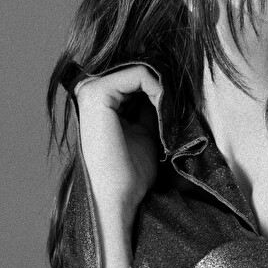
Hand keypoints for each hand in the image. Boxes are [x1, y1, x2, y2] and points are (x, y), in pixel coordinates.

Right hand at [75, 65, 161, 225]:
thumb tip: (168, 82)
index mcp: (99, 99)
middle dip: (164, 88)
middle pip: (139, 71)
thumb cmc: (132, 171)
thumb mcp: (147, 130)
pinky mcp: (96, 93)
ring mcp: (90, 89)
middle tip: (178, 112)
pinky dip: (160, 90)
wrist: (120, 197)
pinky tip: (164, 111)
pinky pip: (139, 75)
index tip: (177, 110)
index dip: (161, 89)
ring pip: (141, 70)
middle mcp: (89, 89)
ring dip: (164, 90)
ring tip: (171, 117)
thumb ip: (151, 105)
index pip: (136, 78)